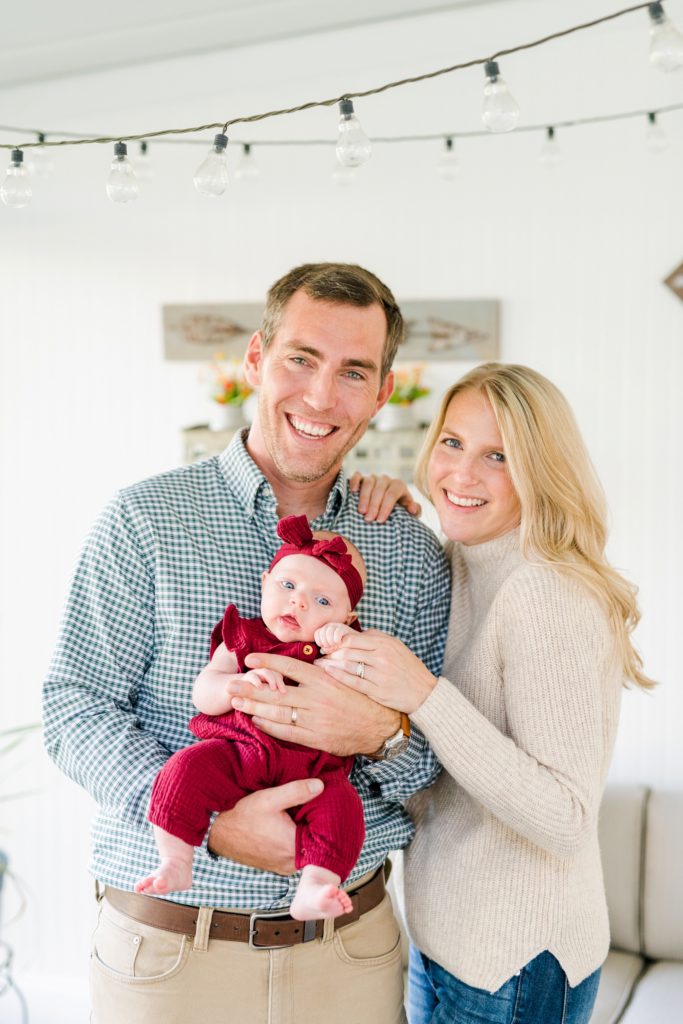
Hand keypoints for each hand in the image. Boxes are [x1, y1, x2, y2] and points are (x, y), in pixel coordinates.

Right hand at [207, 778, 322, 874]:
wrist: (217, 830)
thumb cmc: (241, 814)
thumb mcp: (269, 798)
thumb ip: (296, 791)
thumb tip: (320, 785)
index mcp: (293, 848)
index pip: (324, 836)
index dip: (328, 821)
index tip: (329, 807)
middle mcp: (291, 863)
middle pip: (316, 843)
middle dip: (318, 826)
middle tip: (319, 807)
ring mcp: (283, 867)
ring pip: (306, 849)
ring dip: (306, 834)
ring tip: (306, 814)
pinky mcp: (276, 865)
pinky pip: (295, 853)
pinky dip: (296, 840)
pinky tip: (293, 825)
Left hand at [229, 653, 400, 755]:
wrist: (380, 725)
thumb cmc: (362, 697)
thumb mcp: (344, 676)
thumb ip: (322, 670)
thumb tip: (302, 662)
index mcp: (323, 678)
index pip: (289, 666)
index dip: (267, 661)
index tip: (249, 658)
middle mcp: (316, 698)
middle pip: (276, 692)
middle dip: (250, 688)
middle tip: (230, 684)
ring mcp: (315, 719)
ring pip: (277, 712)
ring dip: (254, 708)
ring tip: (237, 702)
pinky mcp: (316, 738)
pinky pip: (287, 732)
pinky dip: (270, 727)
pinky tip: (256, 721)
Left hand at [314, 622, 352, 653]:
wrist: (358, 643)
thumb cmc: (343, 647)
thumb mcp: (332, 648)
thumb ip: (326, 648)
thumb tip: (321, 651)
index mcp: (326, 629)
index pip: (317, 633)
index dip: (320, 642)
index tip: (325, 647)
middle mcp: (331, 625)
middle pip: (322, 632)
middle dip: (325, 643)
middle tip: (331, 647)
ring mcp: (337, 625)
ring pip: (328, 632)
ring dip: (331, 642)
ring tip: (336, 646)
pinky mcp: (344, 628)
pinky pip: (336, 633)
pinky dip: (337, 640)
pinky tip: (340, 643)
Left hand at [321, 629, 436, 713]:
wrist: (424, 692)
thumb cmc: (407, 667)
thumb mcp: (395, 646)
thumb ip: (374, 639)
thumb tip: (350, 635)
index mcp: (385, 643)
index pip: (352, 639)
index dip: (336, 641)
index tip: (327, 643)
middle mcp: (382, 657)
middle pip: (347, 652)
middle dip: (330, 653)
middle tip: (320, 654)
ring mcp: (380, 674)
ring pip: (348, 666)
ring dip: (330, 664)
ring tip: (320, 664)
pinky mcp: (378, 691)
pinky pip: (352, 682)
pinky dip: (338, 677)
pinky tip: (328, 674)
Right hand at [349, 472, 421, 522]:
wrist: (387, 506)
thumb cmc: (397, 511)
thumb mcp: (408, 512)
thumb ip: (414, 511)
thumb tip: (413, 508)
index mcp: (398, 485)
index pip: (392, 494)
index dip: (386, 507)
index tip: (380, 520)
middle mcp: (386, 480)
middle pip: (380, 489)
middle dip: (374, 505)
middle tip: (369, 519)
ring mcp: (373, 478)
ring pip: (369, 483)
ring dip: (364, 497)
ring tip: (361, 512)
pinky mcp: (361, 478)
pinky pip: (357, 476)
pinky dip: (354, 482)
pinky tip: (353, 492)